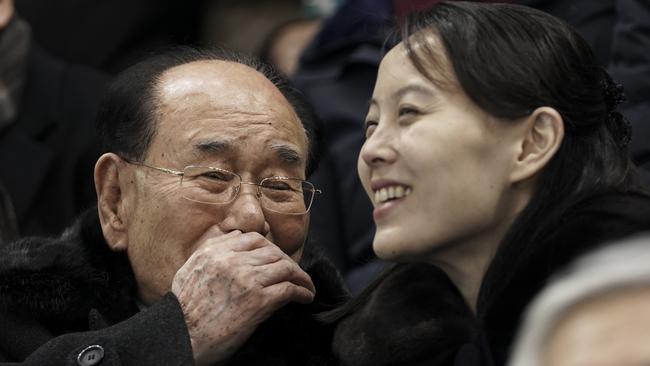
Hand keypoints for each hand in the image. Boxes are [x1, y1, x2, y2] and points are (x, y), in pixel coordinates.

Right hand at [171, 228, 314, 365]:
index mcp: (214, 253)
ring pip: (285, 267)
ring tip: (306, 285)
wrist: (181, 338)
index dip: (270, 248)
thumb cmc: (182, 312)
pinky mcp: (259, 301)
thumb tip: (233, 240)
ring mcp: (247, 279)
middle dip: (288, 262)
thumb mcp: (188, 271)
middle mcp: (232, 261)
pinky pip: (289, 289)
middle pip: (273, 252)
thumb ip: (209, 253)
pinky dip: (302, 291)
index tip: (277, 258)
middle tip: (295, 273)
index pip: (253, 239)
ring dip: (300, 276)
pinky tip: (305, 297)